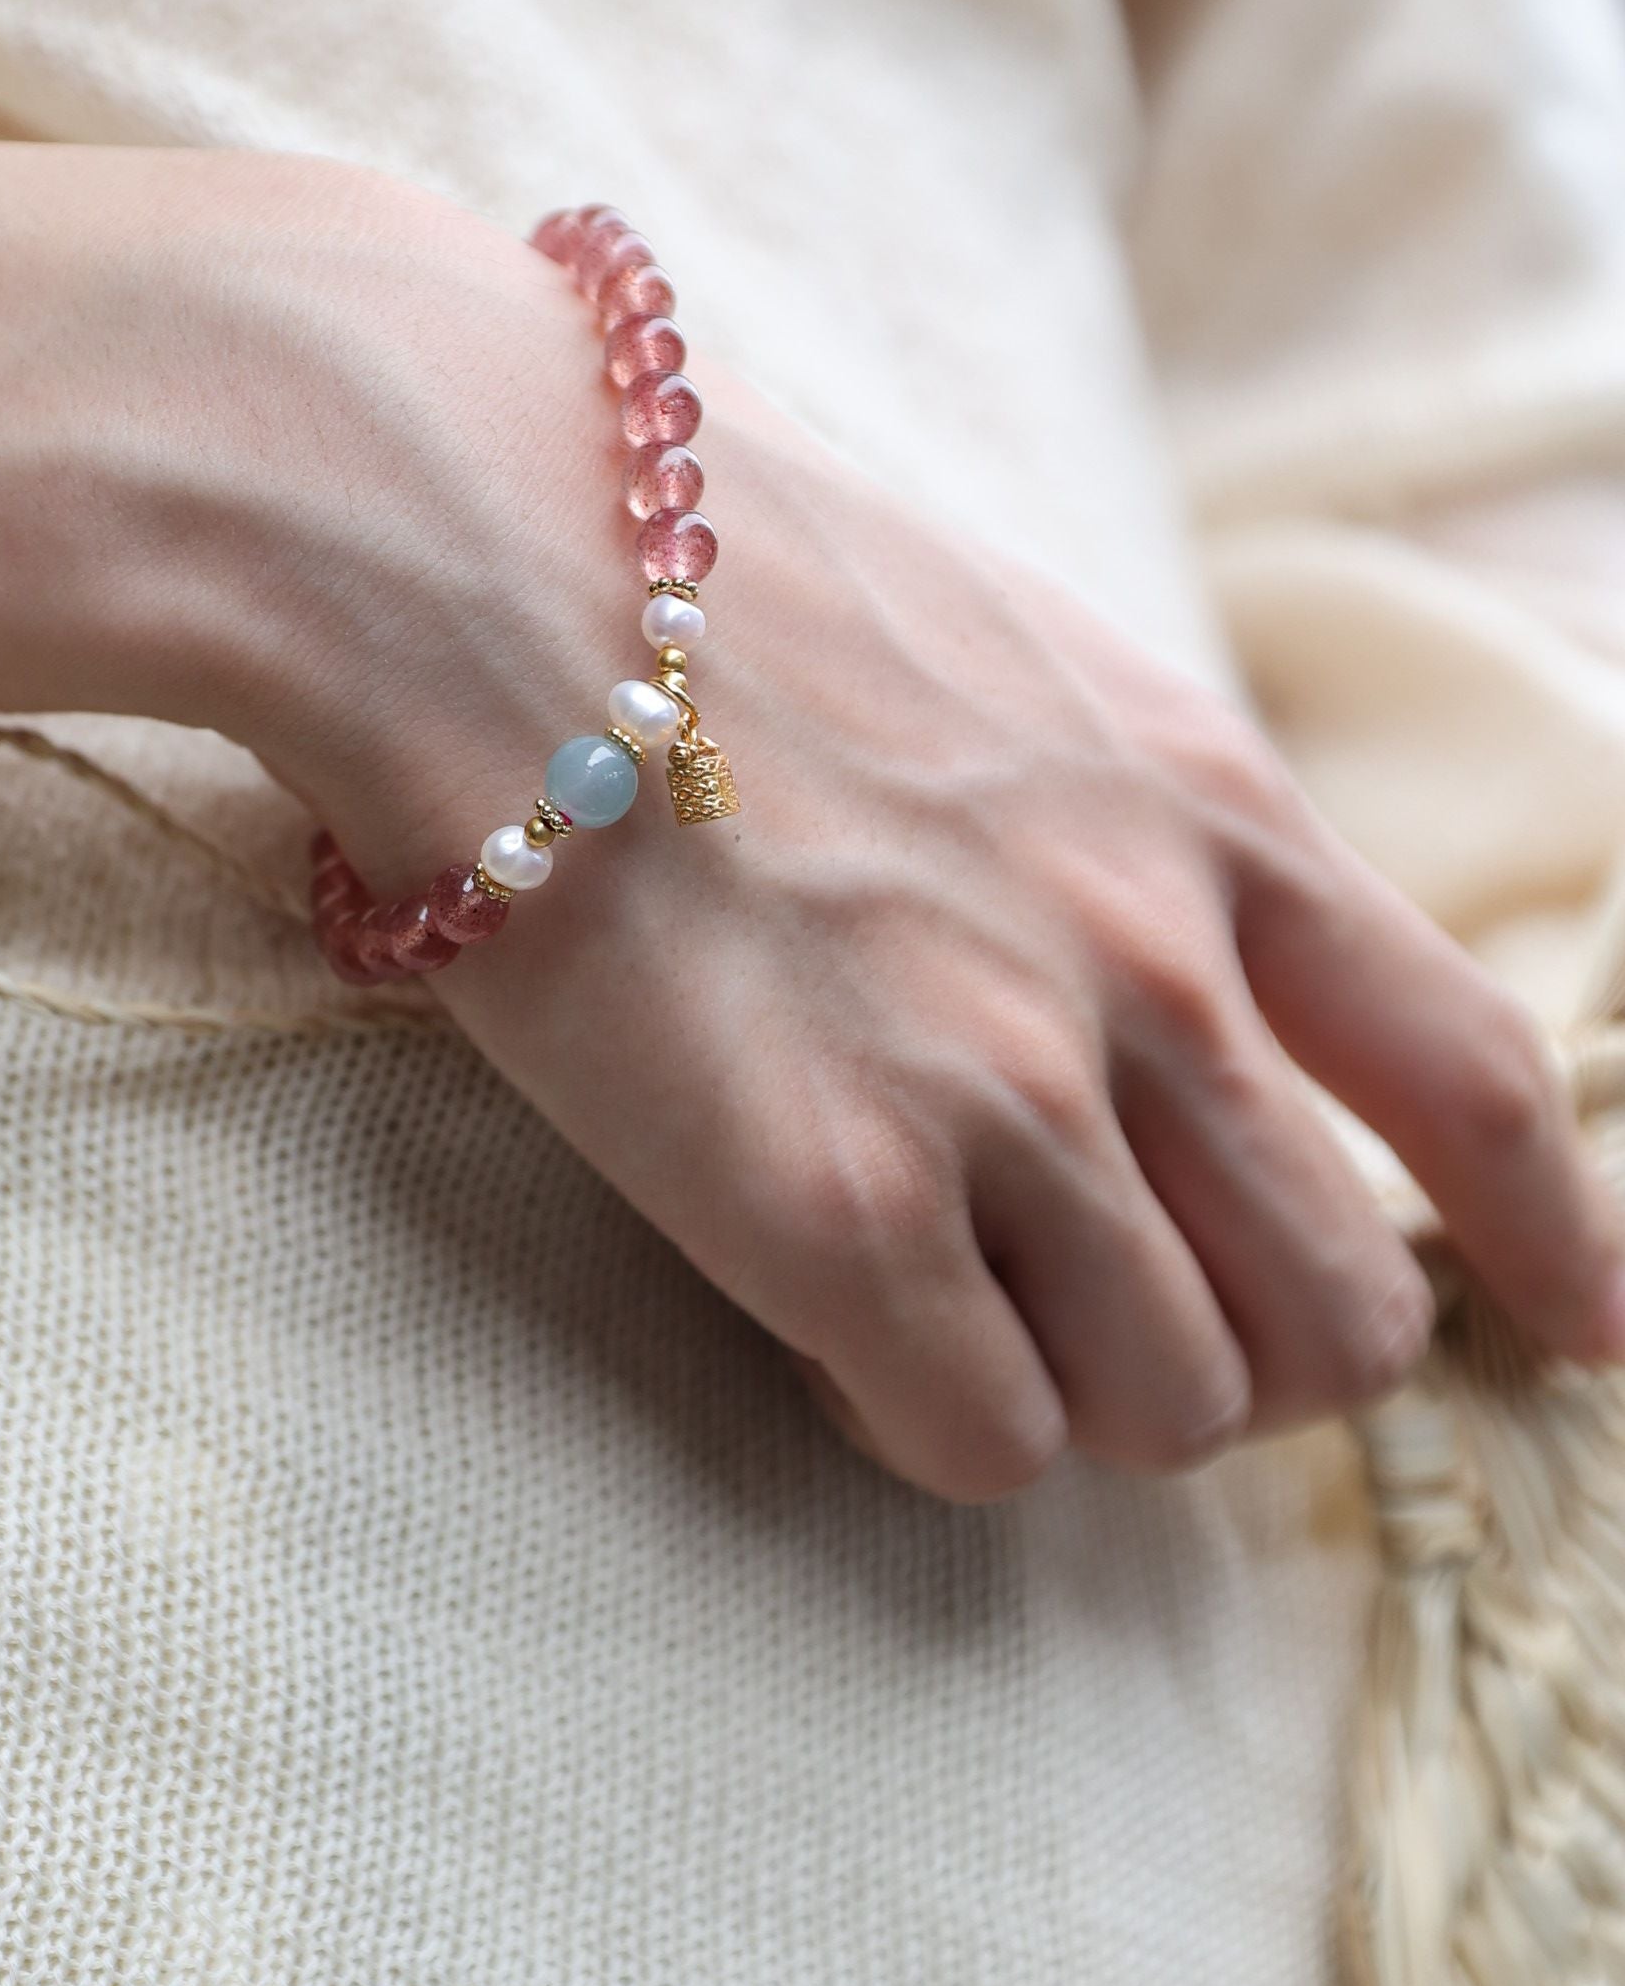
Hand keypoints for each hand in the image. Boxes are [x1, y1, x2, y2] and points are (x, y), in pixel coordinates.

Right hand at [394, 389, 1624, 1496]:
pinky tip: (837, 1328)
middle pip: (1342, 1309)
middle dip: (1262, 1360)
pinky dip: (930, 1419)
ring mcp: (1002, 1096)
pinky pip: (986, 1444)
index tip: (1584, 1329)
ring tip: (943, 1306)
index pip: (1471, 1077)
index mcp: (1210, 818)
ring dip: (1082, 1394)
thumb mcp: (1009, 660)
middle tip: (1132, 1329)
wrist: (472, 541)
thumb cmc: (690, 574)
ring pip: (1176, 1406)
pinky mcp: (832, 1210)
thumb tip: (1166, 989)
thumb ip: (1128, 832)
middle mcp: (1149, 973)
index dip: (1552, 1236)